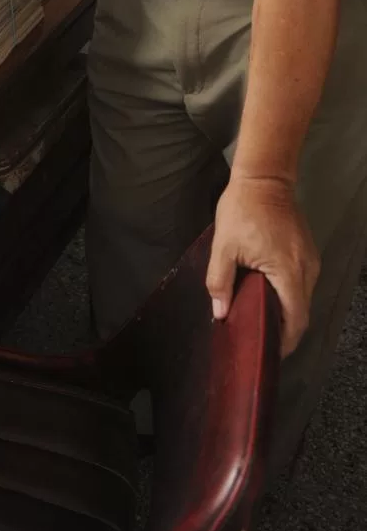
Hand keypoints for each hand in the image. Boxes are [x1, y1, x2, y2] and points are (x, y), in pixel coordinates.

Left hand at [207, 173, 319, 355]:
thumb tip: (220, 313)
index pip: (295, 320)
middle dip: (283, 331)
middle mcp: (307, 270)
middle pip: (301, 313)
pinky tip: (267, 297)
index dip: (283, 342)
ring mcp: (311, 260)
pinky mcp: (308, 252)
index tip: (265, 353)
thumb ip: (220, 281)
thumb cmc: (242, 210)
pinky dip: (288, 296)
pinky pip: (301, 283)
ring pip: (302, 299)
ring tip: (259, 321)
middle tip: (257, 340)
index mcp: (288, 271)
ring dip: (285, 313)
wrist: (264, 177)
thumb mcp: (223, 245)